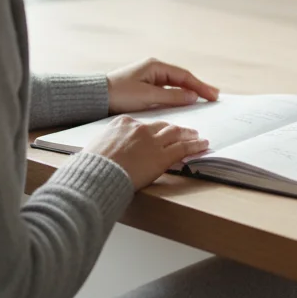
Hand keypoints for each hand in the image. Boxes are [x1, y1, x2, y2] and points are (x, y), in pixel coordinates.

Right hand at [86, 116, 209, 188]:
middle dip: (175, 128)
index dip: (155, 129)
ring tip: (197, 136)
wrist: (97, 174)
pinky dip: (195, 146)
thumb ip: (110, 143)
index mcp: (123, 123)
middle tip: (184, 130)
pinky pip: (183, 149)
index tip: (159, 132)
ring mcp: (153, 142)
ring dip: (189, 134)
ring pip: (176, 134)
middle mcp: (140, 128)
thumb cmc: (92, 165)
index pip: (144, 124)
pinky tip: (203, 145)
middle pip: (162, 126)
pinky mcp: (162, 157)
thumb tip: (110, 151)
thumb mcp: (98, 146)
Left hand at [107, 58, 219, 114]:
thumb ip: (172, 96)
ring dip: (190, 91)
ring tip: (205, 98)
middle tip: (215, 96)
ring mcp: (150, 77)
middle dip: (199, 87)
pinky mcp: (145, 87)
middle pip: (182, 79)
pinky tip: (186, 101)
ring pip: (175, 85)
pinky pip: (167, 90)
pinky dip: (178, 95)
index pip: (184, 76)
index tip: (213, 95)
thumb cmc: (119, 94)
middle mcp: (154, 69)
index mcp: (155, 66)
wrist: (96, 98)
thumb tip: (193, 96)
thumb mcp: (148, 96)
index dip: (200, 86)